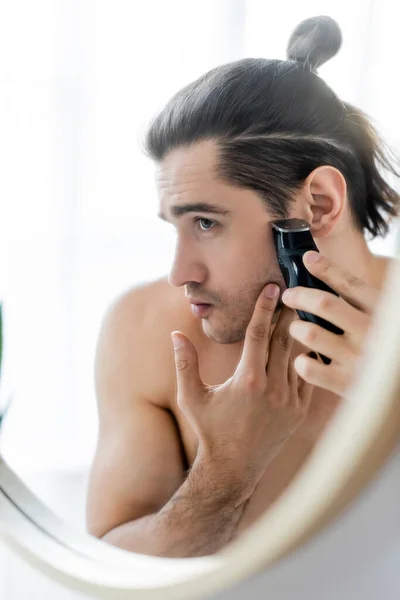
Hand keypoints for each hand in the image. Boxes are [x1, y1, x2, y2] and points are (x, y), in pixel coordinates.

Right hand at [171, 284, 313, 493]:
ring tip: (296, 313)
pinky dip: (303, 359)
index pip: (258, 333)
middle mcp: (273, 388)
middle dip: (285, 313)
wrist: (235, 467)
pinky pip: (305, 376)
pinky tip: (301, 345)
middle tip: (289, 291)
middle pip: (282, 339)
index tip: (271, 287)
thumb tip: (176, 334)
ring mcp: (290, 400)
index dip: (264, 307)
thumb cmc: (210, 430)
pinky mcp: (300, 411)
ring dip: (295, 335)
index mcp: (247, 380)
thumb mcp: (192, 397)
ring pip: (296, 356)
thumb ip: (185, 364)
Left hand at [281, 251, 378, 395]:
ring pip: (310, 333)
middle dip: (300, 295)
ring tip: (297, 328)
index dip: (326, 268)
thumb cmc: (385, 347)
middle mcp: (370, 333)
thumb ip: (362, 300)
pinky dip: (301, 360)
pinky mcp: (344, 384)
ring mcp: (357, 359)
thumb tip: (324, 267)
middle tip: (289, 296)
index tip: (307, 259)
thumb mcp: (384, 318)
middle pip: (324, 304)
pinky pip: (307, 366)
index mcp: (381, 312)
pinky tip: (307, 358)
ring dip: (297, 327)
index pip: (350, 284)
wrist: (399, 388)